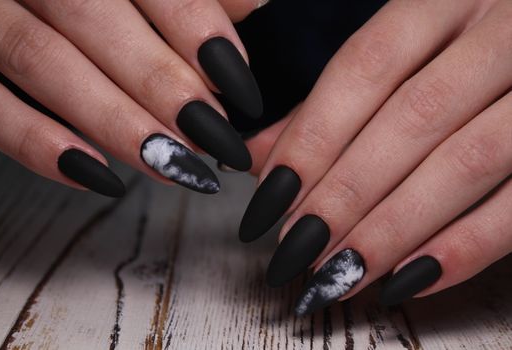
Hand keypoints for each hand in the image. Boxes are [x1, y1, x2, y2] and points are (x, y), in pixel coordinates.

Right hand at [0, 0, 264, 196]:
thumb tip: (253, 6)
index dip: (196, 29)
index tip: (240, 86)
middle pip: (95, 19)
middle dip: (163, 84)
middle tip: (216, 137)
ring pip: (43, 62)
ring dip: (115, 121)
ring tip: (175, 166)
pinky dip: (37, 144)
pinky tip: (98, 176)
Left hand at [239, 0, 511, 314]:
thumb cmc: (460, 57)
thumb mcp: (402, 58)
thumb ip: (331, 103)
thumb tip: (259, 157)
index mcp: (445, 2)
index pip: (365, 66)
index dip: (312, 136)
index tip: (271, 197)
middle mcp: (501, 31)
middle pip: (411, 118)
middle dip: (345, 192)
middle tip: (298, 246)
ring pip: (465, 162)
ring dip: (392, 228)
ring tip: (339, 272)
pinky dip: (463, 248)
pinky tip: (406, 280)